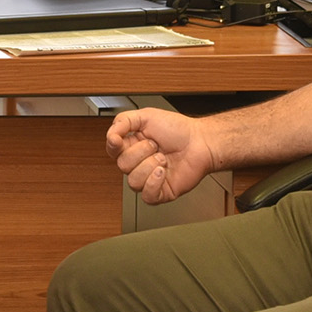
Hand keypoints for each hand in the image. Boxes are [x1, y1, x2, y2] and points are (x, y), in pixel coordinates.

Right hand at [104, 108, 218, 204]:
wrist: (201, 142)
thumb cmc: (179, 130)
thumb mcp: (146, 116)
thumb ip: (123, 121)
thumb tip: (110, 135)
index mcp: (132, 146)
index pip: (112, 150)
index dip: (114, 146)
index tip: (119, 140)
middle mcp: (138, 163)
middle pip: (122, 166)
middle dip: (141, 152)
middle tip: (156, 145)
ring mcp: (148, 179)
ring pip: (133, 181)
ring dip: (150, 166)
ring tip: (163, 158)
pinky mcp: (160, 192)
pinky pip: (147, 195)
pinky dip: (154, 183)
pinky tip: (163, 171)